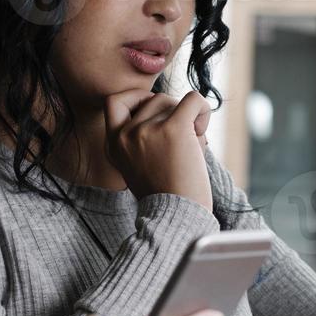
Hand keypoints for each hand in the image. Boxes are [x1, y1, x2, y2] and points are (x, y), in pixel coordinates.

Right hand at [103, 90, 212, 211]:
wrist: (177, 216)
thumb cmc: (166, 195)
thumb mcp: (139, 165)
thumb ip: (142, 138)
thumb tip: (168, 106)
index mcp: (114, 145)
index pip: (114, 102)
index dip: (136, 99)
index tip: (154, 111)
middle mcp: (126, 135)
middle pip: (153, 100)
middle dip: (171, 112)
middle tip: (181, 139)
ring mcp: (147, 130)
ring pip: (172, 100)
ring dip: (187, 117)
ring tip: (191, 144)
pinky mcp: (173, 129)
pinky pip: (193, 99)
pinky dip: (201, 109)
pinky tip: (201, 129)